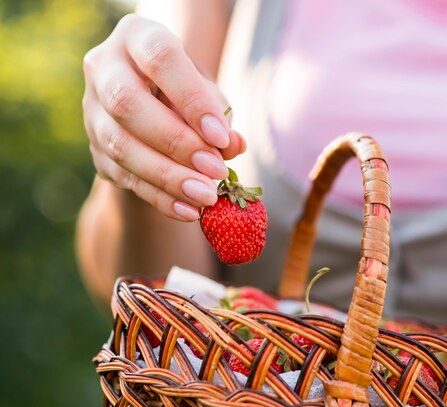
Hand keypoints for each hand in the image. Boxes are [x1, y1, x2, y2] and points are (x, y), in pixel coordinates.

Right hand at [82, 14, 244, 220]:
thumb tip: (234, 145)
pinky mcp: (94, 148)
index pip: (161, 60)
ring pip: (120, 145)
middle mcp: (104, 68)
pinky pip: (122, 176)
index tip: (221, 136)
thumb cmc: (186, 89)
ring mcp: (92, 110)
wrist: (152, 101)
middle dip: (176, 143)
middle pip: (128, 105)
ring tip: (205, 196)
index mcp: (137, 36)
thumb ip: (219, 113)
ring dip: (167, 176)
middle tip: (216, 171)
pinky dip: (158, 197)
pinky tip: (188, 210)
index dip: (192, 100)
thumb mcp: (207, 90)